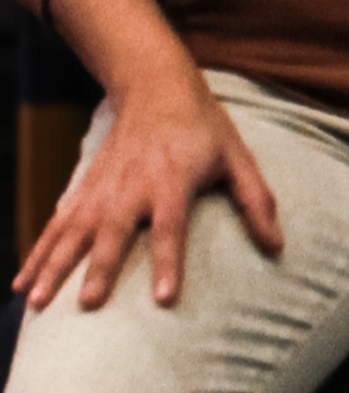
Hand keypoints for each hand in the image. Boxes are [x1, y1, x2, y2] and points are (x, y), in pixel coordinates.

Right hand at [12, 65, 280, 311]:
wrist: (155, 88)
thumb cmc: (204, 129)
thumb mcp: (238, 158)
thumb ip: (256, 202)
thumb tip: (278, 247)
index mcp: (172, 182)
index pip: (171, 229)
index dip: (169, 263)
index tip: (163, 299)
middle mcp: (131, 189)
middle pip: (114, 234)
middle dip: (100, 269)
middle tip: (88, 304)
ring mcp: (101, 190)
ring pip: (72, 234)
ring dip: (53, 268)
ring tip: (36, 303)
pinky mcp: (82, 190)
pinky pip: (55, 227)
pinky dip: (36, 254)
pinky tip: (20, 284)